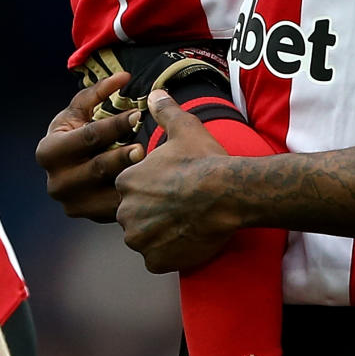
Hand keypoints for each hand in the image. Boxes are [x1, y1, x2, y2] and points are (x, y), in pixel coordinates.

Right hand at [34, 73, 143, 221]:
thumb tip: (124, 77)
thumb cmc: (76, 131)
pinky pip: (114, 208)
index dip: (114, 125)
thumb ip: (99, 91)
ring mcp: (71, 203)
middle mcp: (56, 182)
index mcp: (48, 152)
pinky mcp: (88, 216)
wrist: (68, 166)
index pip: (88, 137)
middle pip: (97, 168)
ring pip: (106, 192)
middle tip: (145, 146)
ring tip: (151, 167)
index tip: (138, 114)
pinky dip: (131, 196)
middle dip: (123, 155)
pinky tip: (150, 184)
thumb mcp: (79, 110)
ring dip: (130, 179)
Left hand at [115, 90, 235, 272]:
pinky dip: (170, 252)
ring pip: (145, 237)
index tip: (172, 184)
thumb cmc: (204, 160)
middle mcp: (126, 212)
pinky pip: (158, 258)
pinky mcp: (156, 261)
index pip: (131, 188)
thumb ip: (165, 111)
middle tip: (180, 204)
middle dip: (152, 211)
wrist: (227, 193)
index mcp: (127, 181)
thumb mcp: (185, 128)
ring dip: (160, 233)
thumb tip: (155, 94)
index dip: (153, 187)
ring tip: (185, 221)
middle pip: (135, 214)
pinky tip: (188, 237)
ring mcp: (140, 240)